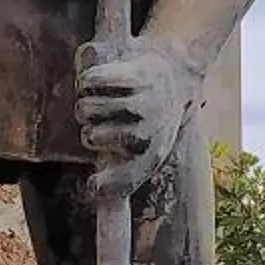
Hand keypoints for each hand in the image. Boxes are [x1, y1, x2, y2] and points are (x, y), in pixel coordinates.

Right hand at [75, 38, 197, 185]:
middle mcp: (150, 129)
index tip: (95, 185)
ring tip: (98, 101)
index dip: (106, 185)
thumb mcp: (150, 148)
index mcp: (153, 153)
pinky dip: (87, 81)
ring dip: (84, 104)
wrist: (179, 76)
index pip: (126, 179)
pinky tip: (95, 83)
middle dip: (88, 128)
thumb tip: (95, 189)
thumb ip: (124, 172)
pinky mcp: (137, 74)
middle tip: (101, 119)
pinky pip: (92, 81)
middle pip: (90, 137)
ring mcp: (144, 101)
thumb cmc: (155, 119)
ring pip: (86, 108)